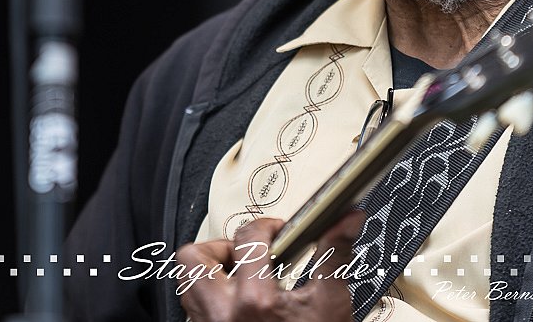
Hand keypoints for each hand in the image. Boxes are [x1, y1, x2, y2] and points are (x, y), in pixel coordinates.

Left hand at [175, 210, 364, 321]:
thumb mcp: (331, 304)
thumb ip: (334, 255)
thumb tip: (345, 221)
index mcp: (255, 300)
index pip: (247, 238)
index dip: (267, 225)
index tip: (279, 231)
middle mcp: (223, 315)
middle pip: (192, 258)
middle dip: (218, 247)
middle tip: (243, 252)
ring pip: (186, 286)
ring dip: (209, 273)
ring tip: (238, 275)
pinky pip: (193, 313)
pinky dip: (210, 302)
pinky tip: (237, 307)